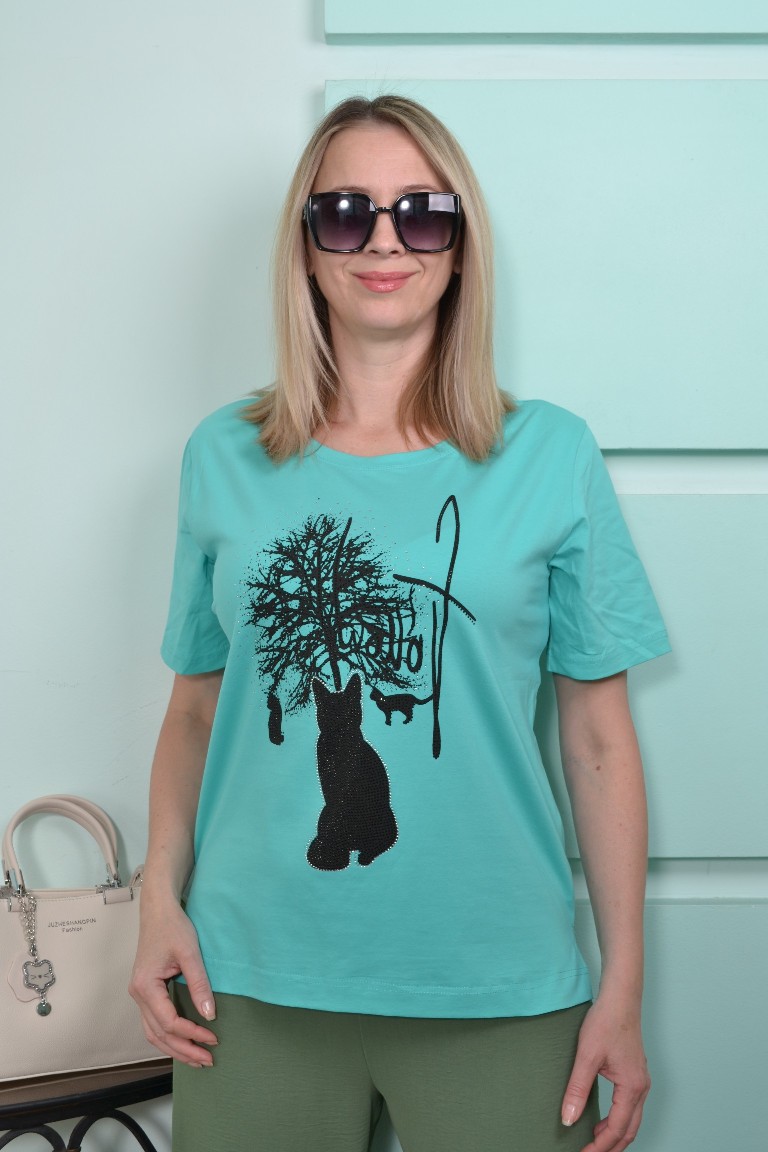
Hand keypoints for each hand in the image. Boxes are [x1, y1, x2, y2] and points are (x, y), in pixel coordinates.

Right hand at [129, 894, 217, 1066]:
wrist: (158, 911)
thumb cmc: (173, 927)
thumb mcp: (190, 953)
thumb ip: (199, 984)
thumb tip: (210, 1015)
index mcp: (145, 986)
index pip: (169, 1021)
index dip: (192, 1034)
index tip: (213, 1038)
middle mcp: (137, 995)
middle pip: (159, 1034)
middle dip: (184, 1050)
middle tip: (208, 1060)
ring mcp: (139, 995)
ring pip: (153, 1032)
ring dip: (175, 1048)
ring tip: (197, 1059)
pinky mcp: (146, 992)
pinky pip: (154, 1022)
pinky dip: (168, 1036)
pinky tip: (183, 1042)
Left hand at [561, 995, 650, 1151]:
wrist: (620, 998)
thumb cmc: (606, 1022)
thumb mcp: (586, 1056)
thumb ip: (577, 1089)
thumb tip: (568, 1118)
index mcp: (632, 1087)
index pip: (616, 1129)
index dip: (599, 1146)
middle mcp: (641, 1088)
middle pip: (629, 1130)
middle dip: (611, 1147)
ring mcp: (641, 1081)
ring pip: (632, 1120)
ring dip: (615, 1135)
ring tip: (594, 1141)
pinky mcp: (636, 1074)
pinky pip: (631, 1107)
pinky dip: (619, 1120)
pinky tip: (603, 1118)